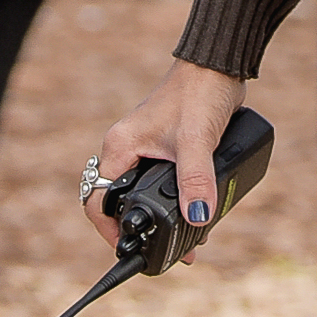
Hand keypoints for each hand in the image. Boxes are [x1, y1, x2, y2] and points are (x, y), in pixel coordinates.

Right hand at [86, 60, 246, 258]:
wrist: (219, 66)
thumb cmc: (199, 93)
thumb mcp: (196, 141)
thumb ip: (196, 180)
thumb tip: (198, 219)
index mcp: (121, 147)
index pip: (97, 199)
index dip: (108, 229)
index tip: (130, 248)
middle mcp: (129, 149)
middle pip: (122, 201)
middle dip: (142, 228)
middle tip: (167, 251)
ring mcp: (147, 148)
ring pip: (145, 193)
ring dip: (163, 216)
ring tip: (189, 239)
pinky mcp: (167, 148)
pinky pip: (164, 182)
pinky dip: (176, 200)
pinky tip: (198, 212)